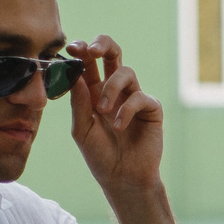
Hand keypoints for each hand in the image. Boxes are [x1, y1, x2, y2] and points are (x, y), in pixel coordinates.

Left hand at [67, 35, 165, 199]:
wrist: (122, 178)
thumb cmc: (100, 155)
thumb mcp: (81, 129)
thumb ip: (78, 102)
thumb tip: (74, 73)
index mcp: (95, 91)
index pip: (89, 62)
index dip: (82, 50)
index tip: (72, 49)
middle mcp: (115, 90)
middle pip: (113, 54)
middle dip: (103, 45)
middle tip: (92, 51)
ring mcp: (134, 98)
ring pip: (126, 72)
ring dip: (111, 87)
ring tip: (102, 111)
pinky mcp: (151, 109)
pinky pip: (140, 97)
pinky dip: (126, 110)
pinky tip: (119, 127)